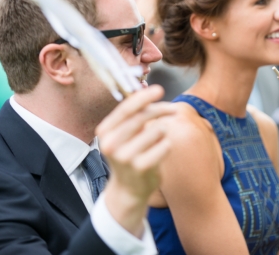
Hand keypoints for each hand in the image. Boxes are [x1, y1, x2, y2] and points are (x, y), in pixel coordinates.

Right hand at [96, 85, 174, 235]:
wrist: (128, 189)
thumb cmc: (129, 154)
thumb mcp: (124, 134)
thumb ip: (133, 115)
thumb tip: (149, 90)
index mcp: (105, 132)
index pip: (126, 108)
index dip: (144, 96)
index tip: (159, 89)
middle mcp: (112, 144)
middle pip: (143, 116)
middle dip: (162, 109)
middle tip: (174, 110)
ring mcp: (126, 157)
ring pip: (158, 130)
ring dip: (163, 132)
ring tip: (156, 142)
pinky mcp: (142, 167)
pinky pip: (165, 145)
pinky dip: (166, 146)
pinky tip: (159, 153)